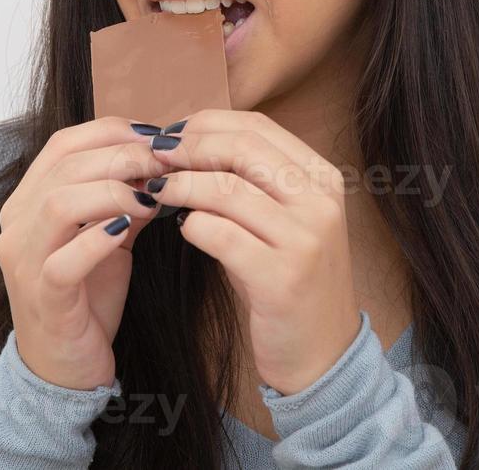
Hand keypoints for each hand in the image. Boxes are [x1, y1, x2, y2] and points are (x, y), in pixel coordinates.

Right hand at [0, 116, 169, 390]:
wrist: (65, 368)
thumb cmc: (87, 296)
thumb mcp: (108, 236)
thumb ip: (125, 198)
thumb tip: (162, 162)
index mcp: (27, 202)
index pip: (63, 144)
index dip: (111, 131)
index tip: (155, 138)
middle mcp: (16, 225)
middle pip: (65, 165)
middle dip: (123, 157)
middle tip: (164, 165)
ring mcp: (24, 262)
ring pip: (59, 202)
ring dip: (113, 192)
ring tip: (151, 200)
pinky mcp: (43, 298)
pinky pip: (64, 261)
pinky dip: (99, 240)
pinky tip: (128, 231)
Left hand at [146, 109, 361, 394]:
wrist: (322, 354)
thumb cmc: (289, 279)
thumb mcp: (283, 219)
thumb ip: (251, 179)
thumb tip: (187, 140)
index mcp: (322, 178)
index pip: (257, 126)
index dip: (207, 123)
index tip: (173, 134)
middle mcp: (320, 202)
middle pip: (241, 148)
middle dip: (189, 148)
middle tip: (155, 158)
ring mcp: (304, 239)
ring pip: (225, 188)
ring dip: (180, 185)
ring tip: (158, 191)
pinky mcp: (281, 277)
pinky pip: (219, 234)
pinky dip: (192, 225)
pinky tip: (184, 229)